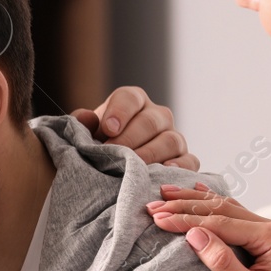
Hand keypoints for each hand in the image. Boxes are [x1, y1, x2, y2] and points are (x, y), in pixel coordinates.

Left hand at [71, 86, 198, 170]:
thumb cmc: (97, 147)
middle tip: (112, 155)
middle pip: (150, 121)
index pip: (130, 97)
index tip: (108, 129)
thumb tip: (86, 118)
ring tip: (131, 169)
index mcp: (133, 102)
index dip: (120, 112)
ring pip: (170, 140)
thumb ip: (81, 125)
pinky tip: (163, 173)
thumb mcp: (84, 134)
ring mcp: (173, 137)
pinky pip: (189, 161)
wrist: (112, 170)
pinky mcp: (185, 159)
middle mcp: (157, 116)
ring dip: (150, 155)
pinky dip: (179, 167)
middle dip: (130, 139)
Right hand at [146, 184, 270, 270]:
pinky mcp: (266, 239)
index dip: (185, 220)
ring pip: (227, 208)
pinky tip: (200, 193)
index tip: (157, 220)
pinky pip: (234, 216)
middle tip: (154, 205)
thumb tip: (193, 234)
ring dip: (195, 202)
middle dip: (184, 205)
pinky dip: (212, 206)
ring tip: (166, 194)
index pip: (219, 223)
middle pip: (221, 208)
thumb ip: (220, 260)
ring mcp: (270, 231)